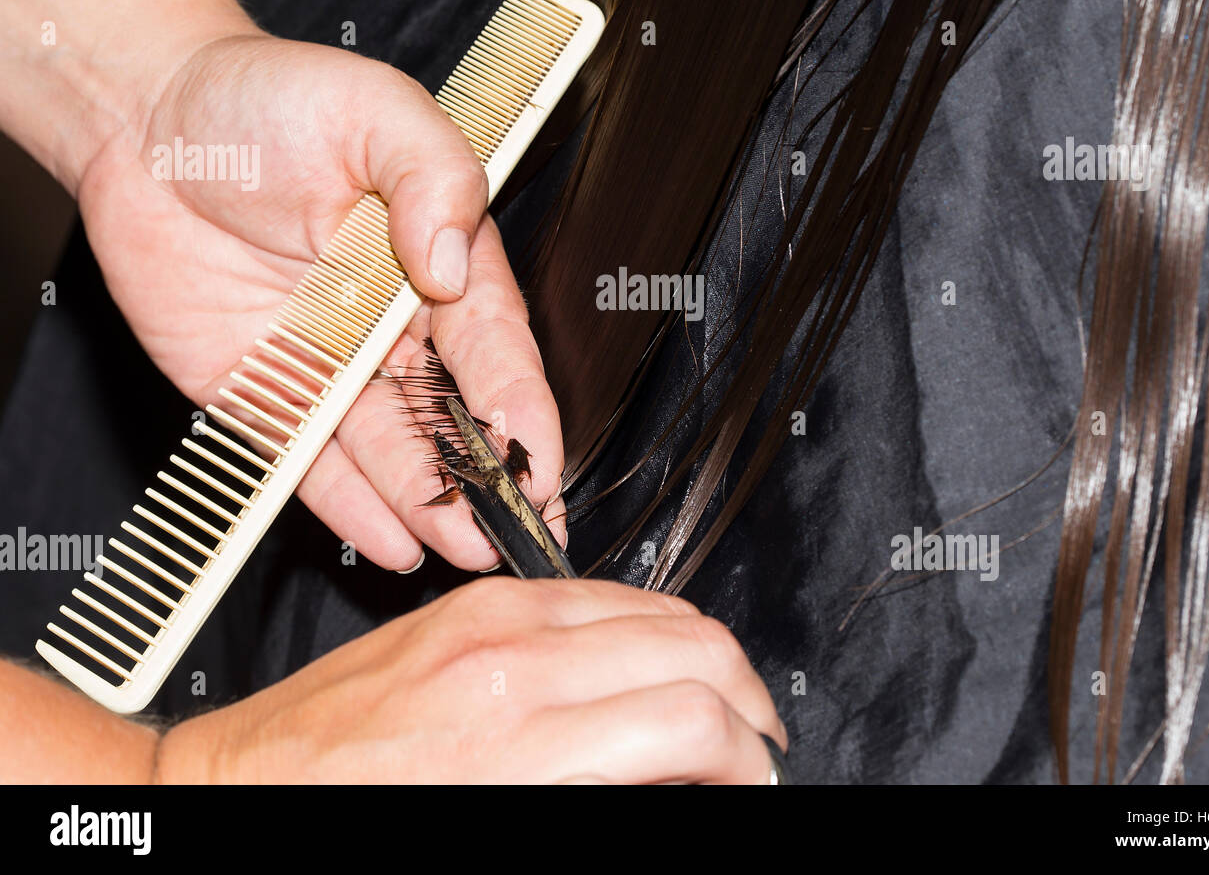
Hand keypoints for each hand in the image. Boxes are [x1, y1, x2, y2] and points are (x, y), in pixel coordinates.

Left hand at [76, 31, 564, 570]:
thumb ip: (433, 176)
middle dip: (492, 480)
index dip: (524, 411)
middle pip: (455, 417)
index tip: (543, 462)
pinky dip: (350, 506)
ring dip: (430, 505)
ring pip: (391, 450)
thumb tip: (450, 260)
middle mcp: (395, 324)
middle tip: (521, 535)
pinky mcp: (268, 392)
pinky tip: (392, 541)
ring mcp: (333, 365)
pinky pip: (313, 460)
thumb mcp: (376, 109)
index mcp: (440, 262)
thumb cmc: (269, 99)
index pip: (497, 351)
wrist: (147, 120)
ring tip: (464, 552)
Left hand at [156, 578, 787, 783]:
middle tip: (751, 745)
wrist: (248, 786)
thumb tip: (677, 776)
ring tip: (713, 703)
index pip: (692, 719)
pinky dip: (646, 624)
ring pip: (659, 605)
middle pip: (695, 647)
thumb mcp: (500, 828)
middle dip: (747, 700)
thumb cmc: (355, 820)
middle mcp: (517, 658)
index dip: (747, 756)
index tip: (751, 777)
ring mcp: (496, 614)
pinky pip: (598, 589)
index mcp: (521, 740)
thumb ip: (604, 788)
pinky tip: (645, 661)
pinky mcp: (476, 598)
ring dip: (706, 656)